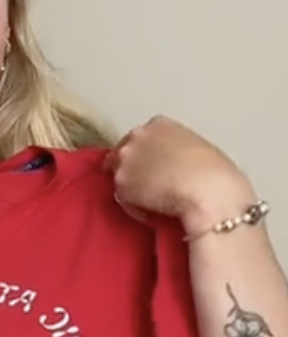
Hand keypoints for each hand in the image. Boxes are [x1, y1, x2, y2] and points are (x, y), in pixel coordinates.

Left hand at [103, 115, 253, 234]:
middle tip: (150, 186)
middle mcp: (138, 136)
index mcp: (160, 124)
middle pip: (123, 154)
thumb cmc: (215, 174)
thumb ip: (175, 151)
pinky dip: (137, 208)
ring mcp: (126, 160)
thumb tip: (174, 166)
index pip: (140, 137)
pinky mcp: (121, 185)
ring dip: (133, 189)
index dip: (145, 155)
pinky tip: (155, 212)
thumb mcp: (197, 149)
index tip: (152, 167)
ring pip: (122, 177)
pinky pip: (125, 201)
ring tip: (156, 203)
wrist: (208, 192)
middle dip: (133, 169)